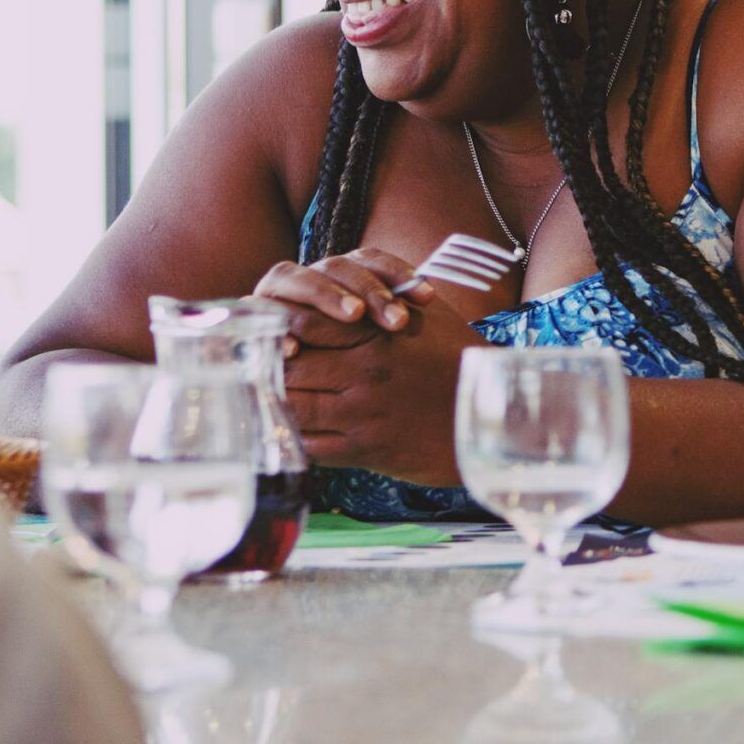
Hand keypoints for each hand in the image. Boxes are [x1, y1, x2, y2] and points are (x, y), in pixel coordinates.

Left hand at [272, 249, 476, 481]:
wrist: (490, 417)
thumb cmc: (457, 360)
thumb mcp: (427, 315)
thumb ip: (383, 299)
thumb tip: (343, 293)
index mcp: (376, 334)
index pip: (305, 322)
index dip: (279, 326)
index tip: (272, 331)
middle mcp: (364, 371)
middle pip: (290, 364)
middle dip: (268, 364)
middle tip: (253, 364)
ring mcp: (362, 413)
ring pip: (293, 404)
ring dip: (276, 400)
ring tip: (265, 396)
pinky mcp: (364, 449)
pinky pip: (310, 445)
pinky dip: (292, 437)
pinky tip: (288, 429)